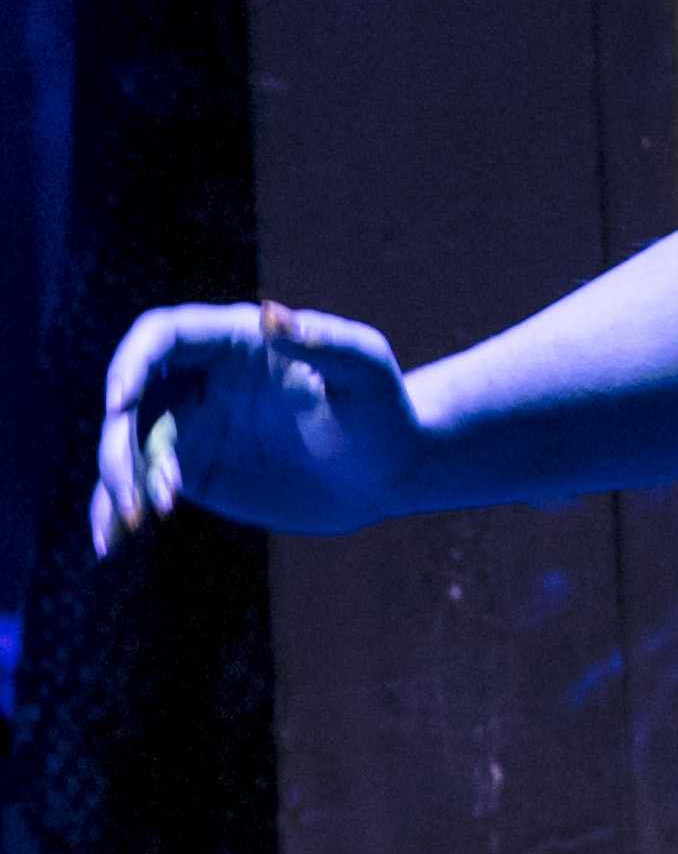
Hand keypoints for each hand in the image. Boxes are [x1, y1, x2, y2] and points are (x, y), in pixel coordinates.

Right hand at [91, 299, 425, 553]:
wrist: (390, 473)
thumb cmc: (384, 411)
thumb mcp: (365, 372)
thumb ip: (323, 342)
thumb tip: (270, 314)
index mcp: (237, 339)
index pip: (163, 335)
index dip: (131, 362)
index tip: (118, 403)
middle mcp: (203, 378)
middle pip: (131, 396)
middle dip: (119, 440)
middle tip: (134, 488)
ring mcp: (194, 425)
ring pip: (128, 445)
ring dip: (120, 480)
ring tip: (140, 519)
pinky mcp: (192, 470)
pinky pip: (140, 484)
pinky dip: (116, 509)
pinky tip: (112, 540)